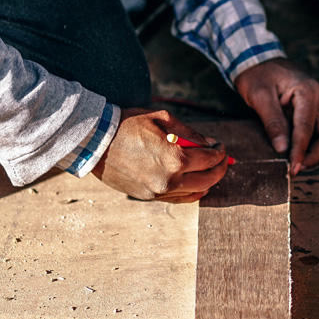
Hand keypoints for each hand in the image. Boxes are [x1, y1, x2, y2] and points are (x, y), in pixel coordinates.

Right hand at [91, 108, 229, 202]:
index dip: (221, 152)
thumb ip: (190, 133)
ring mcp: (158, 192)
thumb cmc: (127, 125)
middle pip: (208, 179)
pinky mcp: (149, 197)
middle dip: (220, 167)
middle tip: (222, 158)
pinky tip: (198, 185)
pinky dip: (192, 193)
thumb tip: (209, 143)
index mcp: (175, 158)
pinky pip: (179, 199)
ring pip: (195, 192)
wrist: (95, 142)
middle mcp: (169, 180)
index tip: (221, 146)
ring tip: (210, 169)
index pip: (210, 159)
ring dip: (208, 181)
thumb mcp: (162, 119)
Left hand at [234, 58, 318, 174]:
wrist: (256, 58)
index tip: (292, 167)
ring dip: (314, 150)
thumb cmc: (257, 73)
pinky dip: (309, 143)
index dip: (300, 150)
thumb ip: (272, 121)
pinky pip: (316, 130)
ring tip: (295, 162)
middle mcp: (318, 97)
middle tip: (297, 167)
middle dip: (316, 154)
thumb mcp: (259, 95)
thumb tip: (282, 148)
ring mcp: (316, 103)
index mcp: (308, 91)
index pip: (308, 127)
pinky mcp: (310, 109)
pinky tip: (294, 152)